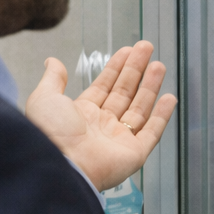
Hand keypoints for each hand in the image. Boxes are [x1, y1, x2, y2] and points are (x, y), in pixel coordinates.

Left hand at [25, 42, 176, 191]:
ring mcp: (119, 140)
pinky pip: (152, 132)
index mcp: (82, 114)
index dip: (116, 67)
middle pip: (125, 93)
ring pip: (140, 109)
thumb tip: (52, 61)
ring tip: (159, 66)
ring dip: (150, 87)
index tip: (127, 50)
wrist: (61, 164)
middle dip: (136, 70)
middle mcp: (102, 126)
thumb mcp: (44, 98)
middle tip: (146, 49)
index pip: (105, 86)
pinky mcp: (134, 154)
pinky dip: (162, 116)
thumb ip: (52, 79)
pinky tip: (169, 99)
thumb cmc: (50, 133)